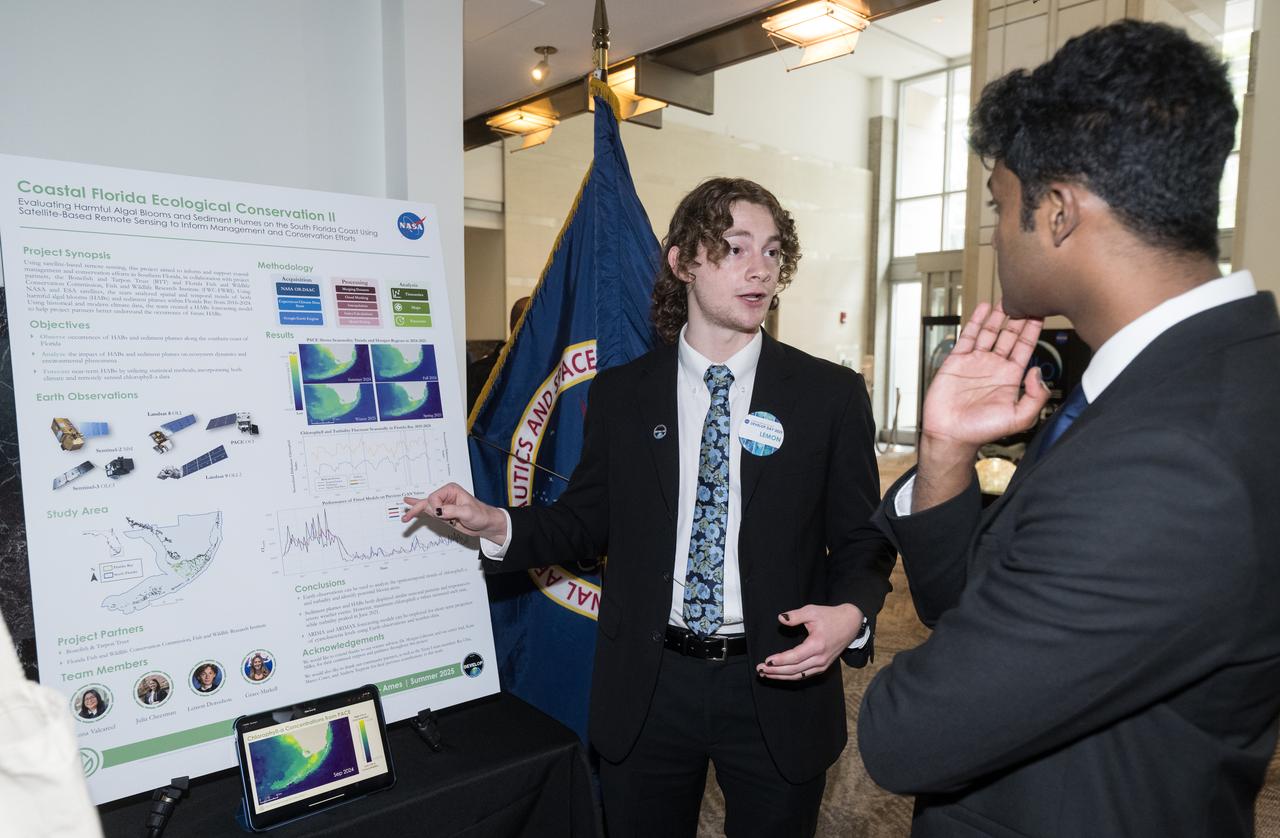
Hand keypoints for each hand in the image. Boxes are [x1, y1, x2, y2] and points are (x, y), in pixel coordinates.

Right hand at [402, 483, 506, 541]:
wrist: (486, 524)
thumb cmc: (481, 514)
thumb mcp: (468, 512)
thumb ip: (452, 510)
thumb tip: (438, 511)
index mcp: (451, 490)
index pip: (434, 497)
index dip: (435, 508)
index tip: (442, 515)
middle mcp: (445, 496)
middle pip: (426, 501)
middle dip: (417, 509)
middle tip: (406, 517)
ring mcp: (443, 505)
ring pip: (425, 507)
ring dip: (415, 512)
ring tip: (405, 517)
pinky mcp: (443, 514)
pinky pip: (428, 512)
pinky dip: (419, 512)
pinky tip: (410, 508)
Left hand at [755, 603, 863, 680]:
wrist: (850, 624)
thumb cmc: (830, 617)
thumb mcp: (812, 611)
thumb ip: (795, 616)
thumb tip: (781, 619)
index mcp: (817, 645)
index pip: (795, 657)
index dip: (780, 660)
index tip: (767, 661)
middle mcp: (820, 658)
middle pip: (794, 670)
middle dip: (776, 671)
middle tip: (760, 669)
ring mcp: (822, 665)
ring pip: (799, 675)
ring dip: (781, 676)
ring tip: (766, 674)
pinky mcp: (822, 667)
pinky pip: (804, 675)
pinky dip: (791, 676)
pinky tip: (779, 675)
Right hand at [921, 301, 1048, 450]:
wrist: (951, 434)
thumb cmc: (982, 431)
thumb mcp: (1020, 418)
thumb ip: (1035, 397)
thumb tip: (1037, 372)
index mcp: (1010, 377)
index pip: (1025, 347)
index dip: (1032, 330)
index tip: (1040, 312)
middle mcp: (994, 366)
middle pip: (1009, 335)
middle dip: (1018, 317)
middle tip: (1026, 297)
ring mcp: (975, 362)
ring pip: (990, 332)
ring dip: (998, 315)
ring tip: (1006, 298)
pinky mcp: (957, 361)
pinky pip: (968, 336)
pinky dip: (976, 321)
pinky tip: (983, 308)